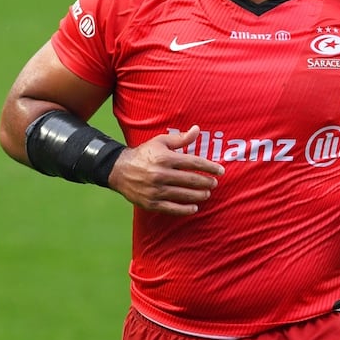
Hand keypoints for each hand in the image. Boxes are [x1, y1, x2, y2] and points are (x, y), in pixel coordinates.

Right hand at [108, 125, 224, 215]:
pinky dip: (185, 209)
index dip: (210, 167)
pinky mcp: (151, 203)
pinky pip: (172, 208)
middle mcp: (161, 174)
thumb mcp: (160, 142)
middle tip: (214, 183)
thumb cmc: (144, 153)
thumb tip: (197, 130)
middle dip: (206, 182)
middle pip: (191, 180)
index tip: (220, 170)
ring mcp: (156, 190)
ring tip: (207, 194)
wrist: (119, 170)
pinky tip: (194, 208)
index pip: (193, 163)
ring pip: (184, 195)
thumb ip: (180, 138)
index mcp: (165, 158)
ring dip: (199, 195)